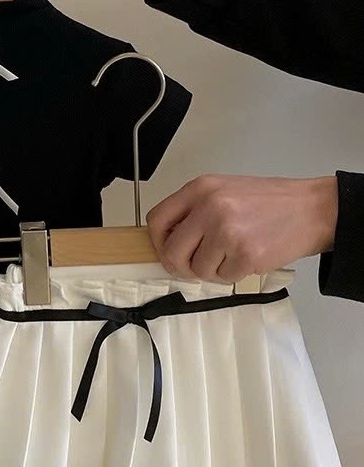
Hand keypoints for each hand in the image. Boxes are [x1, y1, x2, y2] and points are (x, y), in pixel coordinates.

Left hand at [146, 174, 337, 282]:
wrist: (310, 210)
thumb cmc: (269, 202)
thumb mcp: (224, 191)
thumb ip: (194, 210)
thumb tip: (168, 239)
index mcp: (201, 188)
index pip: (157, 220)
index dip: (159, 241)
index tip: (168, 249)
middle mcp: (210, 207)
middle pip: (172, 251)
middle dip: (181, 266)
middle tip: (195, 266)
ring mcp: (227, 231)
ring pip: (197, 269)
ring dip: (212, 270)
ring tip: (231, 255)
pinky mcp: (245, 255)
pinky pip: (223, 278)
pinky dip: (232, 275)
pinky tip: (246, 258)